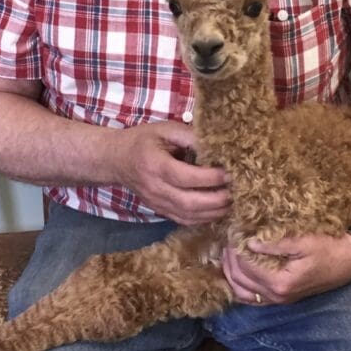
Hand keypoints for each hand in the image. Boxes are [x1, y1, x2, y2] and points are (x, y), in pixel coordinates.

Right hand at [114, 121, 230, 225]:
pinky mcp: (158, 210)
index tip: (228, 173)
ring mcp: (155, 202)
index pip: (185, 177)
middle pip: (188, 202)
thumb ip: (190, 136)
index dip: (209, 178)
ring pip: (187, 216)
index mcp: (154, 164)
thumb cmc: (143, 140)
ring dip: (212, 212)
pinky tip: (216, 210)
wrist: (116, 159)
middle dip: (215, 200)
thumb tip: (217, 145)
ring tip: (230, 202)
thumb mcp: (165, 129)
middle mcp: (154, 187)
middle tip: (234, 192)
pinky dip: (203, 218)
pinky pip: (183, 220)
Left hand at [222, 232, 350, 305]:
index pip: (246, 267)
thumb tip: (249, 243)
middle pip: (239, 281)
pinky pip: (251, 299)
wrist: (347, 262)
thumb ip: (275, 245)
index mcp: (280, 283)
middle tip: (226, 241)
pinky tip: (236, 273)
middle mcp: (276, 296)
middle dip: (229, 260)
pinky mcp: (281, 298)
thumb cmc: (328, 249)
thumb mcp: (303, 242)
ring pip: (241, 293)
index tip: (232, 233)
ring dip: (230, 274)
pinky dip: (239, 287)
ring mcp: (278, 300)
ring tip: (227, 254)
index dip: (235, 250)